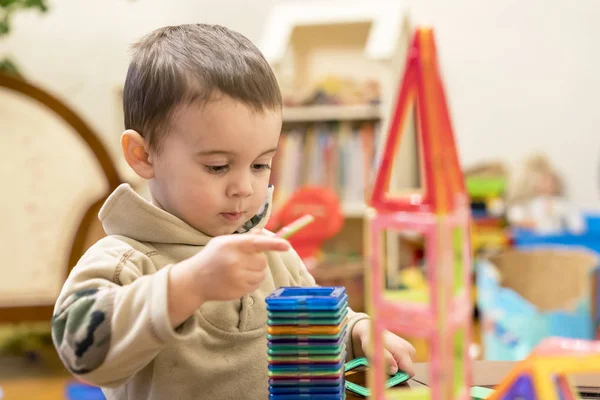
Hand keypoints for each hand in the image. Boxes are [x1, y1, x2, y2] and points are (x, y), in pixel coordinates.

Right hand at [168, 233, 289, 325]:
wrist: (195, 280)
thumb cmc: (211, 257)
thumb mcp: (223, 242)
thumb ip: (244, 238)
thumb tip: (262, 234)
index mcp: (231, 245)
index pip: (256, 243)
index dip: (274, 244)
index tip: (287, 246)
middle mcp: (234, 261)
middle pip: (262, 261)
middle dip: (258, 260)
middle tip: (244, 261)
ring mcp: (237, 278)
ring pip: (262, 274)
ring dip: (256, 271)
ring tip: (240, 270)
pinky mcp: (238, 290)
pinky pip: (256, 284)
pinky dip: (252, 281)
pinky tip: (238, 279)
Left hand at [352, 319, 415, 376]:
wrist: (372, 332)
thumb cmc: (372, 342)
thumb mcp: (374, 352)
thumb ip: (385, 360)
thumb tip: (394, 369)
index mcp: (403, 350)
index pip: (409, 372)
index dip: (399, 376)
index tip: (388, 373)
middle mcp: (409, 349)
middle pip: (408, 370)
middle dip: (398, 372)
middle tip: (385, 366)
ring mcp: (410, 349)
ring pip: (406, 367)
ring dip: (397, 367)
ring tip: (386, 360)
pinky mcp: (408, 350)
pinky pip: (405, 362)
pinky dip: (398, 362)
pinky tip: (390, 357)